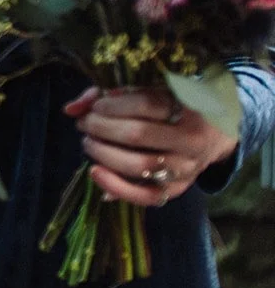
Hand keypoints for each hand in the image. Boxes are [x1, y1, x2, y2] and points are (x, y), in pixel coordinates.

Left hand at [67, 86, 239, 204]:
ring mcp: (186, 167)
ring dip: (104, 154)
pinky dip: (117, 188)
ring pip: (140, 166)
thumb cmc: (174, 106)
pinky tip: (95, 173)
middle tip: (85, 123)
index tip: (96, 106)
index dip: (113, 105)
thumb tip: (71, 109)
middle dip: (102, 128)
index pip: (146, 104)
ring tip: (89, 143)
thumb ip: (110, 95)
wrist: (216, 132)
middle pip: (138, 135)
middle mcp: (191, 140)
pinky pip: (147, 196)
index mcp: (188, 108)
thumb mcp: (152, 91)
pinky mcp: (178, 189)